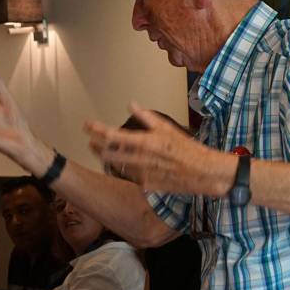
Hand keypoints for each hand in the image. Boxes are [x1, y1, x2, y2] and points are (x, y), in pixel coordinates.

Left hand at [85, 104, 232, 196]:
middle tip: (90, 140)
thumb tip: (132, 104)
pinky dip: (121, 168)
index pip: (111, 136)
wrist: (202, 172)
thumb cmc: (187, 149)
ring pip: (115, 166)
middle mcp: (139, 159)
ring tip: (99, 151)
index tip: (87, 125)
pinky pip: (128, 176)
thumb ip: (146, 117)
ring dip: (105, 158)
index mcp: (144, 142)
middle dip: (95, 146)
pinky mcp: (146, 185)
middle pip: (107, 154)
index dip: (96, 130)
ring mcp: (141, 174)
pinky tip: (119, 164)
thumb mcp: (167, 128)